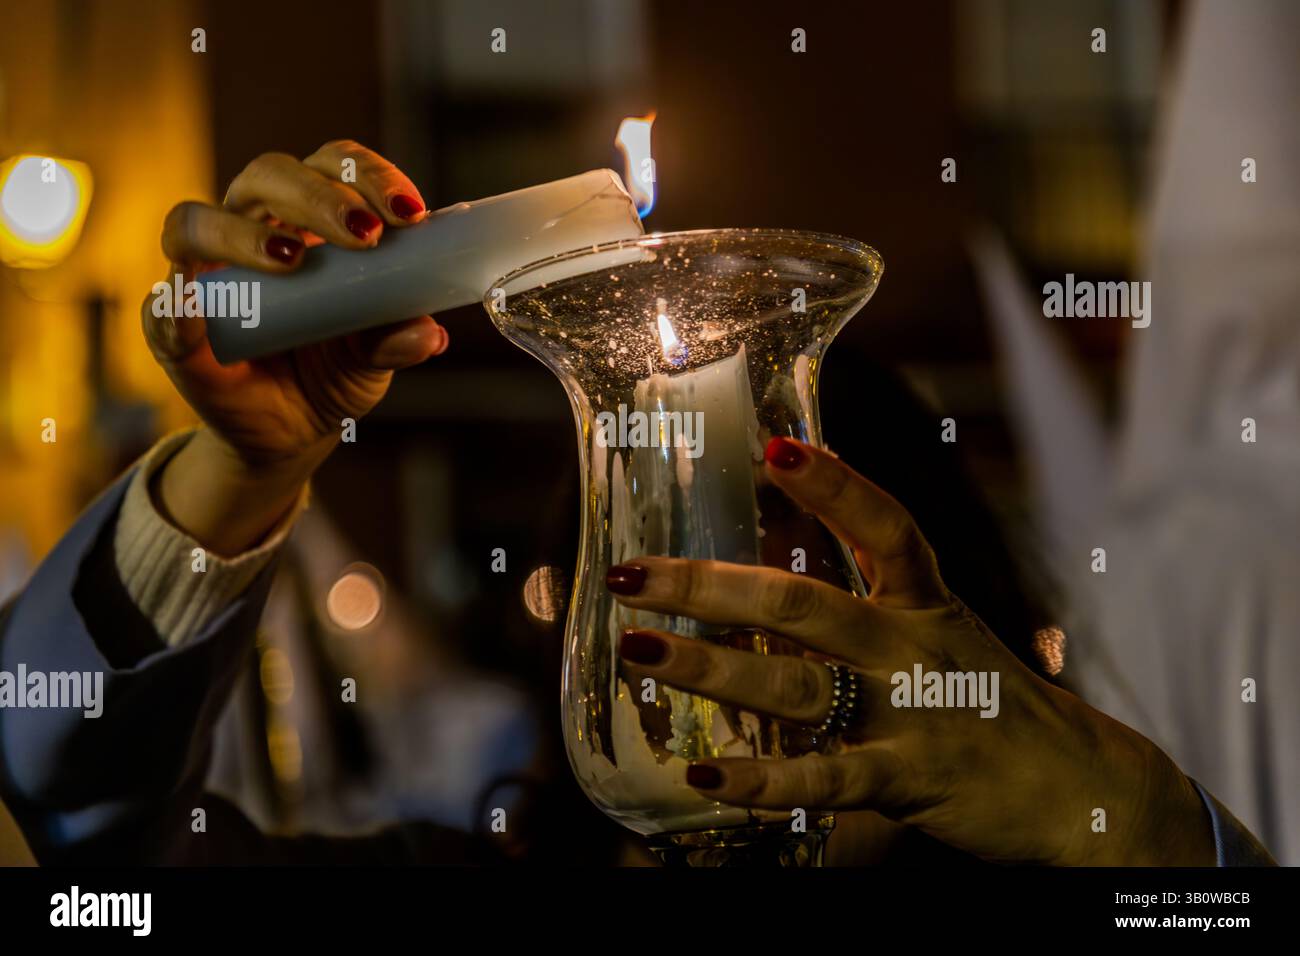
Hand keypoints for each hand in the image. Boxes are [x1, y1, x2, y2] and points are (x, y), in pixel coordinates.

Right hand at [141, 140, 446, 553]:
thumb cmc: (334, 371)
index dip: (369, 176)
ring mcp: (205, 273)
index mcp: (311, 219)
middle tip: (365, 234)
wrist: (292, 432)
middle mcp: (252, 227)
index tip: (410, 214)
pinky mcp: (171, 326)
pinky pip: (161, 306)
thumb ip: (395, 340)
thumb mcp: (375, 358)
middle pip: (270, 175)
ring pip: (198, 220)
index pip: (334, 166)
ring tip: (291, 261)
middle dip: (319, 196)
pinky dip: (177, 305)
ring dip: (244, 234)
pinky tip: (195, 308)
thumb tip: (428, 334)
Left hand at [608, 437, 1215, 865]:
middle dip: (709, 587)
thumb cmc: (993, 705)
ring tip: (639, 651)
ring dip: (711, 668)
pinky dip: (761, 778)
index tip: (775, 445)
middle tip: (630, 576)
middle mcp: (913, 645)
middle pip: (802, 604)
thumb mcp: (943, 637)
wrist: (1082, 792)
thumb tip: (768, 597)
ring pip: (796, 684)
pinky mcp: (910, 780)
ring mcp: (910, 713)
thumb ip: (872, 611)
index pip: (884, 525)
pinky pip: (824, 776)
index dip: (833, 482)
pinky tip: (703, 775)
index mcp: (926, 602)